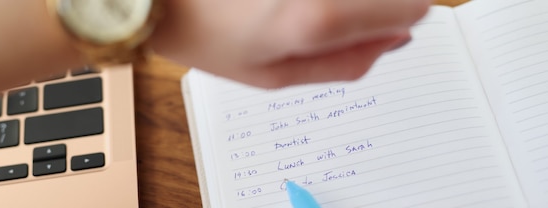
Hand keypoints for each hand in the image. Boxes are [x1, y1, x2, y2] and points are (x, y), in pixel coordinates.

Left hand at [148, 0, 430, 87]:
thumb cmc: (207, 38)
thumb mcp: (276, 76)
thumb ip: (347, 63)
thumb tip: (397, 40)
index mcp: (318, 17)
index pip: (413, 6)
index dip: (399, 21)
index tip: (373, 30)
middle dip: (372, 6)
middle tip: (317, 20)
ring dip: (341, 1)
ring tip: (285, 8)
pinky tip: (274, 2)